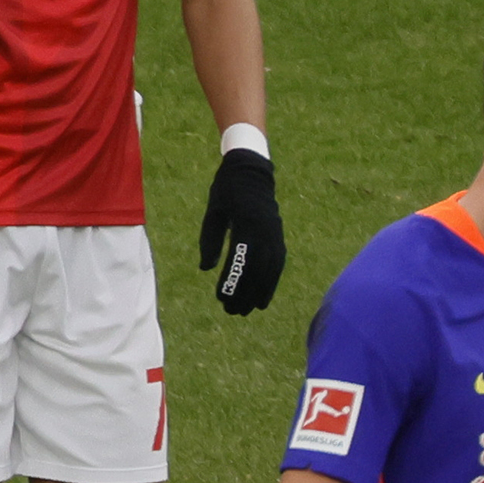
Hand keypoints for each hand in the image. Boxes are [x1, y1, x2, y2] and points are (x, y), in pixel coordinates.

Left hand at [199, 147, 283, 314]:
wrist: (252, 171)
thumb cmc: (226, 191)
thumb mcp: (213, 212)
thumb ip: (210, 240)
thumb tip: (205, 269)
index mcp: (246, 222)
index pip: (239, 259)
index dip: (231, 281)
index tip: (220, 297)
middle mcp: (264, 230)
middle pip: (257, 269)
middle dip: (245, 293)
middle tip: (231, 311)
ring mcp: (275, 233)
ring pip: (270, 270)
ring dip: (259, 293)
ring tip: (247, 310)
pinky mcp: (278, 236)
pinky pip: (278, 264)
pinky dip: (271, 283)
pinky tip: (263, 298)